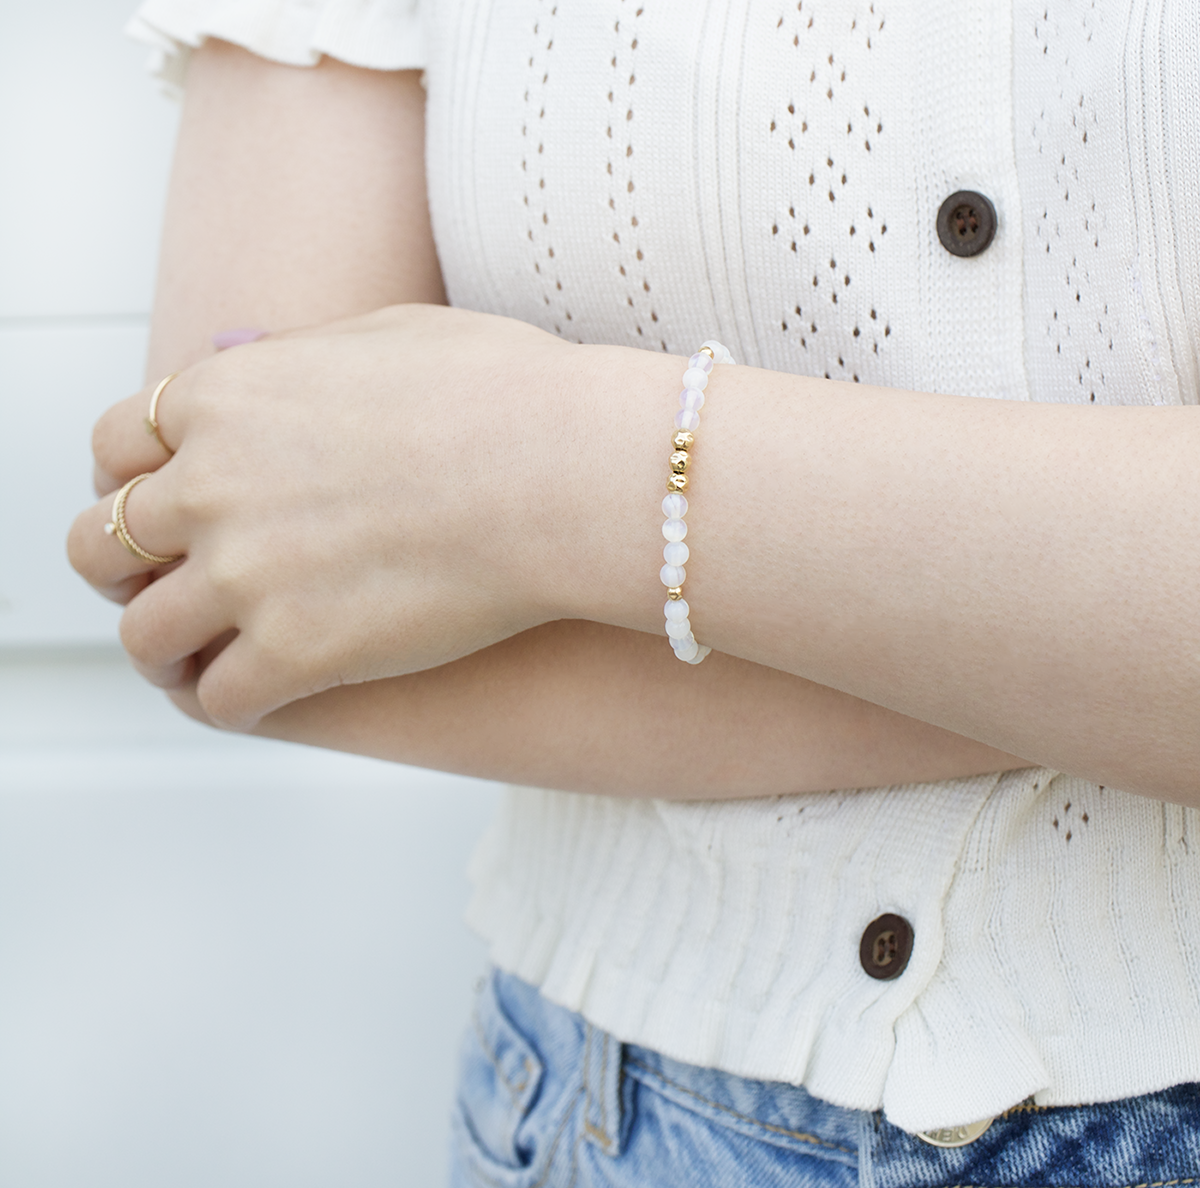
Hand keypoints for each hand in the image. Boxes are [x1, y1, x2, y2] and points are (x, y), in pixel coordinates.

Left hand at [68, 305, 584, 727]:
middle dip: (125, 567)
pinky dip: (230, 699)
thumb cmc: (502, 393)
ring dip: (167, 647)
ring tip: (200, 655)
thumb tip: (257, 364)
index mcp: (223, 399)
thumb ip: (295, 362)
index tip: (158, 507)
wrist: (565, 471)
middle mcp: (210, 487)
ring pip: (144, 635)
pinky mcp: (297, 653)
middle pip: (103, 544)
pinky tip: (262, 692)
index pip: (115, 446)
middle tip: (162, 584)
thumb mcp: (382, 335)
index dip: (129, 481)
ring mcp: (245, 575)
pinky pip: (217, 698)